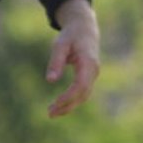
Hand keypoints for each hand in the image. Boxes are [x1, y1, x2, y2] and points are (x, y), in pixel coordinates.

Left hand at [45, 0, 100, 118]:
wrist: (85, 28)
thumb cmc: (71, 35)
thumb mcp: (60, 44)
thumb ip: (56, 62)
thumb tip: (50, 81)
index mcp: (88, 62)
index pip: (81, 85)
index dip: (69, 96)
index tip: (55, 103)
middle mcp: (93, 71)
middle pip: (83, 94)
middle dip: (67, 106)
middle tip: (49, 114)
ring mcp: (93, 75)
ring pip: (83, 96)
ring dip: (69, 106)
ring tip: (51, 113)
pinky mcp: (89, 77)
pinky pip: (82, 93)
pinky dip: (72, 101)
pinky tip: (59, 106)